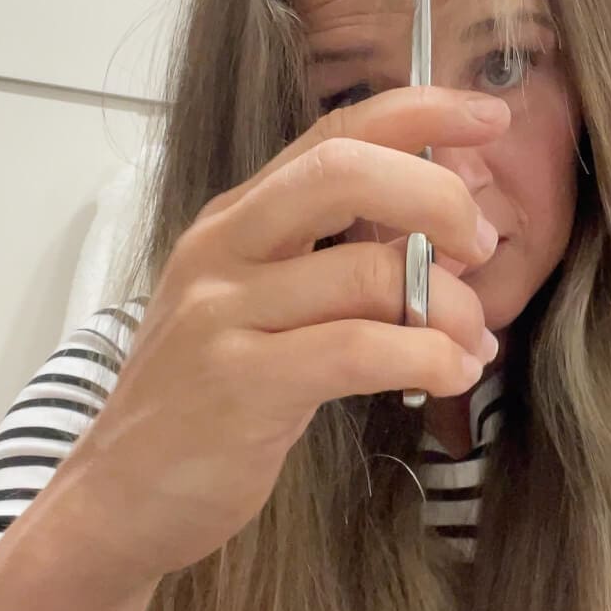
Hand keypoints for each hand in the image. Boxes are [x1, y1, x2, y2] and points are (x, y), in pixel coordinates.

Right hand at [69, 88, 506, 586]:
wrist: (119, 497)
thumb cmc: (209, 401)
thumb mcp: (259, 308)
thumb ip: (332, 262)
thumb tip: (445, 237)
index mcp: (236, 218)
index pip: (334, 133)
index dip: (419, 113)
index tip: (490, 116)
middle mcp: (224, 248)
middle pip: (344, 171)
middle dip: (438, 197)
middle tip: (484, 244)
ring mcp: (224, 313)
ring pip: (367, 271)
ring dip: (451, 306)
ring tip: (475, 342)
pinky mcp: (239, 383)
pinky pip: (358, 349)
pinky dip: (427, 357)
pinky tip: (453, 374)